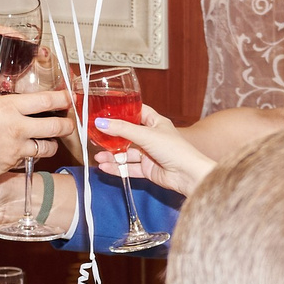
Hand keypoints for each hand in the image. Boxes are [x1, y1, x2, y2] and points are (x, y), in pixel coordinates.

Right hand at [0, 92, 70, 186]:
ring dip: (51, 145)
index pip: (46, 101)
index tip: (68, 98)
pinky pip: (28, 160)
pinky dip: (29, 157)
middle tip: (68, 123)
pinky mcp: (10, 166)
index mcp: (7, 107)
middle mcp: (16, 127)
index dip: (62, 99)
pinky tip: (24, 153)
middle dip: (67, 125)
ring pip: (48, 147)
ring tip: (48, 142)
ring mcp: (15, 148)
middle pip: (57, 126)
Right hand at [93, 108, 214, 195]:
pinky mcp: (147, 169)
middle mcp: (151, 137)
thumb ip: (122, 130)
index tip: (107, 109)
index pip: (138, 112)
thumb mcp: (146, 135)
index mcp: (156, 123)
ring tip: (98, 156)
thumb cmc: (175, 149)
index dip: (124, 110)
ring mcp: (149, 154)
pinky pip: (128, 168)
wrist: (187, 174)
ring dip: (112, 155)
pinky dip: (117, 168)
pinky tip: (105, 167)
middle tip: (96, 136)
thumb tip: (101, 122)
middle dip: (112, 137)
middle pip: (127, 134)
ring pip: (126, 153)